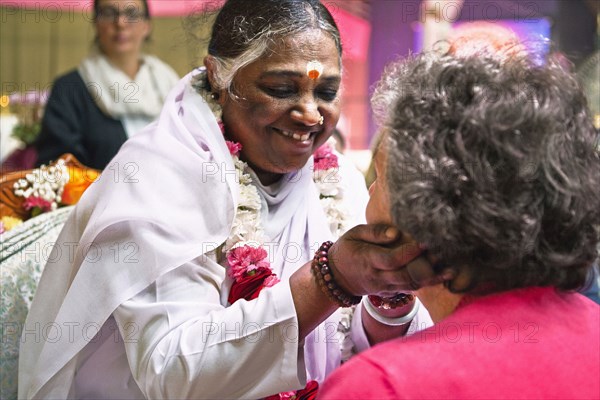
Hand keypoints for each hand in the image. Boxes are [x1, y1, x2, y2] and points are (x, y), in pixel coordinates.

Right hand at [327, 224, 453, 296]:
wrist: (338, 276)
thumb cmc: (348, 248)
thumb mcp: (354, 234)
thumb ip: (374, 232)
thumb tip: (396, 233)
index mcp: (367, 260)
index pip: (391, 259)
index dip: (409, 252)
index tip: (425, 241)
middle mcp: (378, 277)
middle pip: (405, 276)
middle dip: (426, 267)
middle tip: (444, 254)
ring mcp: (385, 287)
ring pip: (411, 285)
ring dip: (432, 279)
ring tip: (451, 269)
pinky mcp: (391, 292)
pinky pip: (411, 289)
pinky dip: (427, 283)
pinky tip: (443, 276)